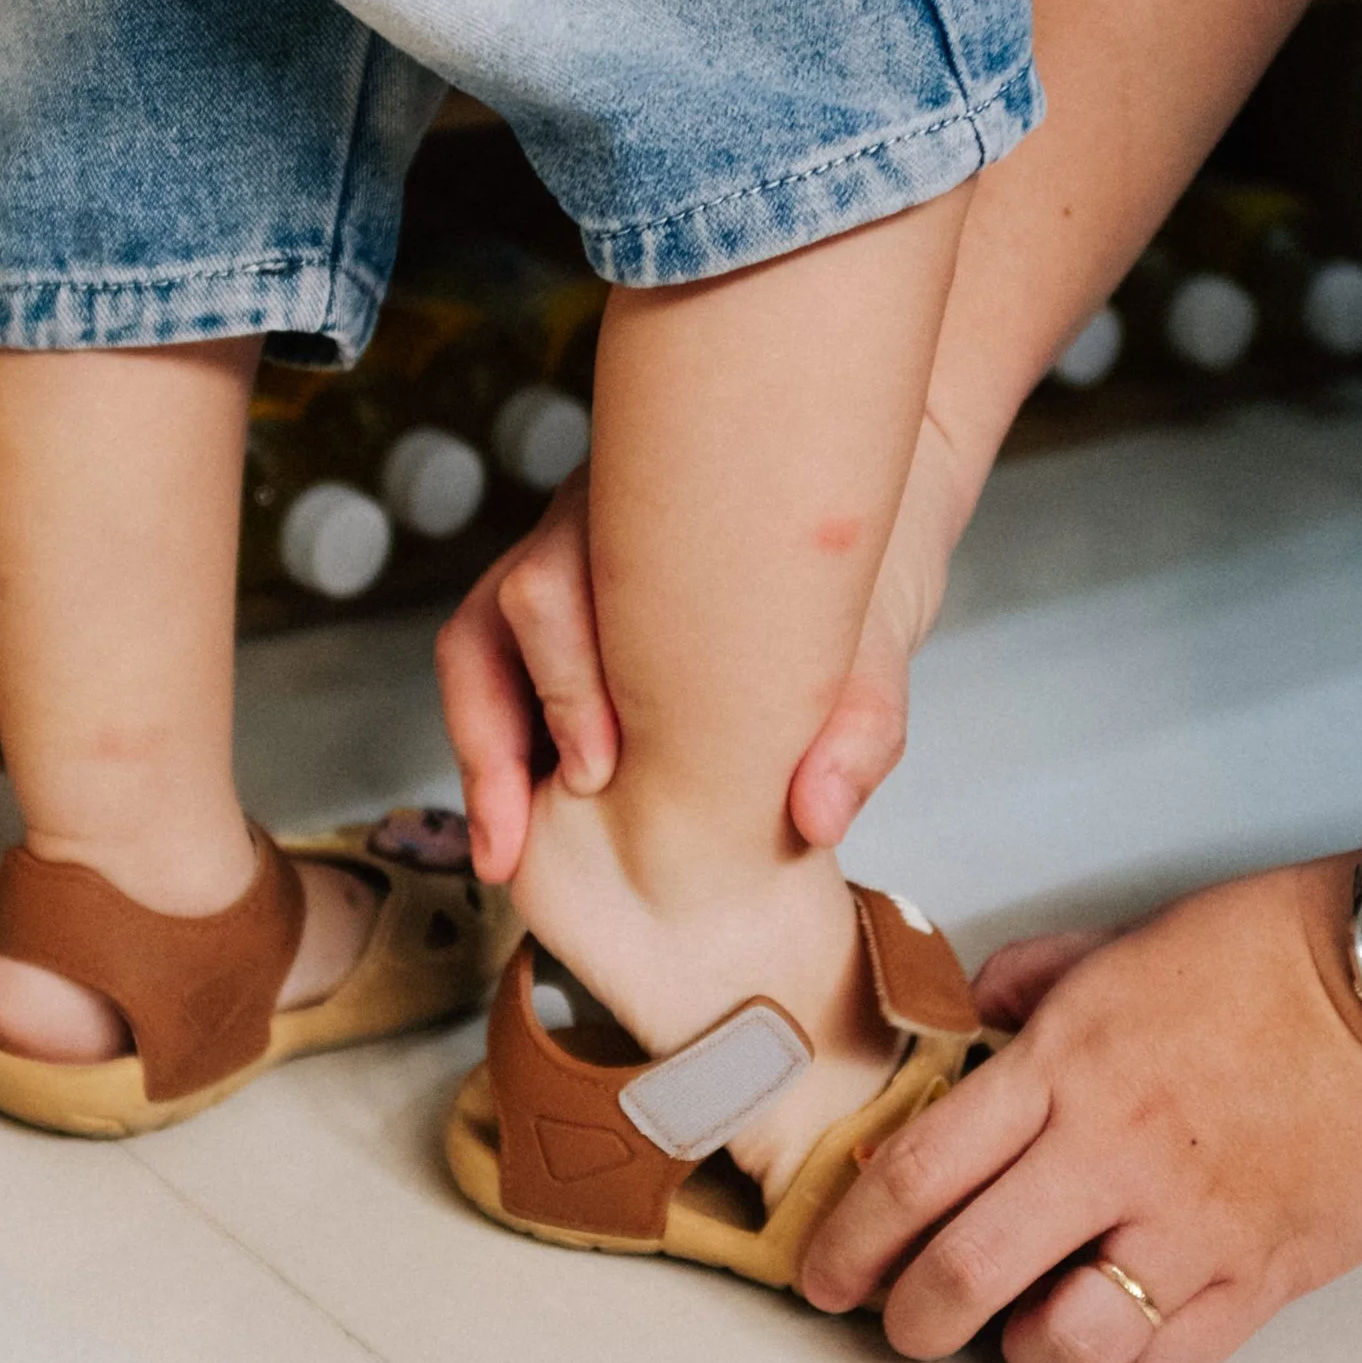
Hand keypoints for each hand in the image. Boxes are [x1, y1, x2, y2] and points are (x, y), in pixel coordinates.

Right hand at [435, 415, 971, 884]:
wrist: (869, 530)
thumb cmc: (859, 582)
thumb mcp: (879, 655)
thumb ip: (862, 729)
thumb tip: (820, 814)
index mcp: (655, 511)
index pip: (564, 580)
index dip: (568, 682)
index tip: (599, 771)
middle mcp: (596, 527)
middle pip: (509, 608)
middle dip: (505, 730)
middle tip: (534, 827)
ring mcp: (573, 567)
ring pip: (482, 641)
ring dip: (485, 750)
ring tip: (502, 851)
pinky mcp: (567, 622)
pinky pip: (500, 676)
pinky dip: (501, 754)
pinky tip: (515, 833)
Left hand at [799, 858, 1361, 1362]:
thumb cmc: (1282, 950)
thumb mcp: (1132, 940)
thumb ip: (1038, 984)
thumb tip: (975, 1016)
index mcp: (1067, 1065)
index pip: (921, 1170)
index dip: (854, 1235)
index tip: (828, 1267)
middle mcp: (1115, 1152)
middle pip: (966, 1270)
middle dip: (908, 1316)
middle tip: (896, 1320)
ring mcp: (1192, 1222)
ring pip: (1065, 1339)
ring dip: (1018, 1352)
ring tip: (1012, 1334)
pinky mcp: (1265, 1273)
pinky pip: (1170, 1360)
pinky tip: (1111, 1340)